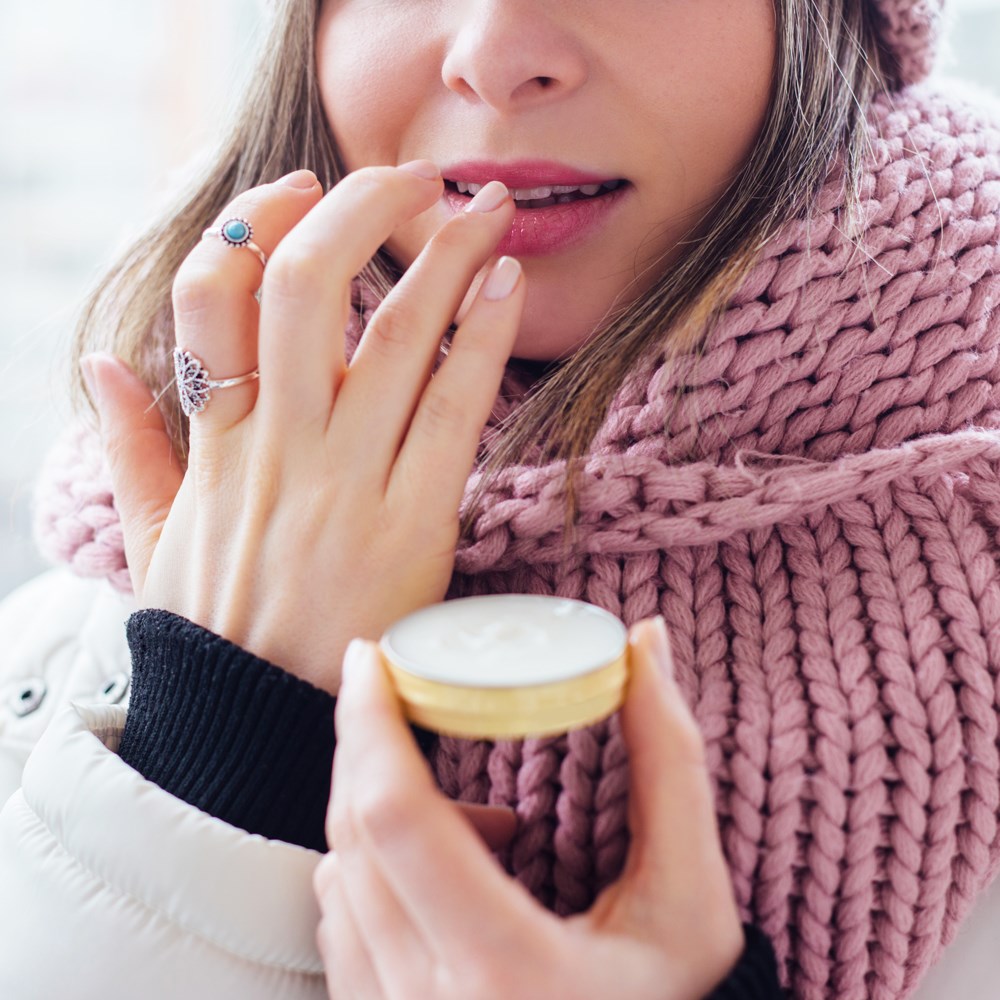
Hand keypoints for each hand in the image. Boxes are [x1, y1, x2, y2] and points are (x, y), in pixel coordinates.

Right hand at [82, 164, 523, 691]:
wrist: (261, 735)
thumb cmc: (217, 637)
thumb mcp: (155, 541)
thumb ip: (131, 449)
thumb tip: (99, 366)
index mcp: (215, 444)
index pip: (208, 297)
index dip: (251, 223)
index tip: (298, 190)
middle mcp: (278, 447)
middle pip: (305, 286)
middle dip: (360, 208)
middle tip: (411, 177)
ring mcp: (345, 482)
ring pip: (391, 335)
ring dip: (445, 255)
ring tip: (484, 206)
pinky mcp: (413, 522)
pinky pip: (452, 408)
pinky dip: (481, 337)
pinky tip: (506, 285)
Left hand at [315, 617, 744, 999]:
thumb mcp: (691, 901)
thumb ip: (671, 764)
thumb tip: (646, 642)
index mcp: (504, 971)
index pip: (397, 818)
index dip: (371, 722)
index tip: (370, 655)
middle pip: (353, 834)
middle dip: (366, 742)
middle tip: (401, 688)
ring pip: (336, 876)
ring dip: (385, 810)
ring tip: (482, 821)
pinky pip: (340, 922)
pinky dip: (375, 867)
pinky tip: (449, 871)